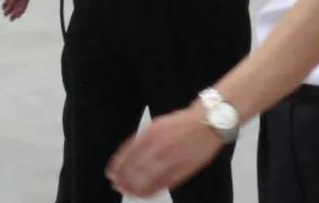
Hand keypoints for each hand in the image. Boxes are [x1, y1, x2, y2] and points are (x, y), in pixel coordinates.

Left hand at [106, 106, 223, 197]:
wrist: (207, 123)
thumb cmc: (181, 124)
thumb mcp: (156, 124)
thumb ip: (142, 139)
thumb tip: (127, 155)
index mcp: (151, 134)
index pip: (129, 154)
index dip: (119, 166)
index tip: (111, 174)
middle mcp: (159, 147)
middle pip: (136, 168)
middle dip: (124, 179)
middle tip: (117, 185)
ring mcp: (172, 159)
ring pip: (149, 178)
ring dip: (136, 187)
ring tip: (128, 192)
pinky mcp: (183, 170)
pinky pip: (164, 184)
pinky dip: (152, 190)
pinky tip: (145, 194)